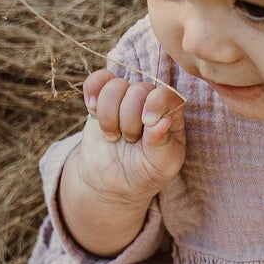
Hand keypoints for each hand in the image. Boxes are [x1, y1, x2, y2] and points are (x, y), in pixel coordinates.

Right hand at [73, 69, 185, 204]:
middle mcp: (149, 101)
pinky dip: (92, 92)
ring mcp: (125, 98)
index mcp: (170, 114)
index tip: (146, 123)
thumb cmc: (144, 173)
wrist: (114, 182)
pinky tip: (93, 110)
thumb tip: (163, 121)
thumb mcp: (160, 166)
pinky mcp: (102, 98)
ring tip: (113, 136)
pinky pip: (96, 80)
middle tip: (129, 140)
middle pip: (138, 90)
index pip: (166, 93)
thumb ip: (162, 143)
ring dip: (109, 115)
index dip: (155, 103)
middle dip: (129, 120)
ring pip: (114, 86)